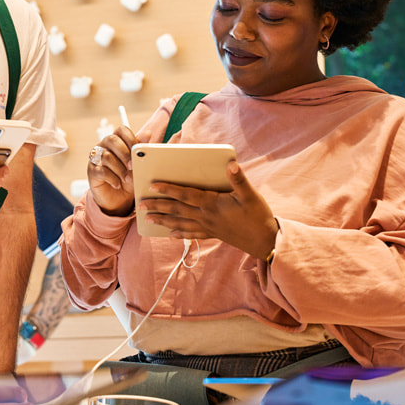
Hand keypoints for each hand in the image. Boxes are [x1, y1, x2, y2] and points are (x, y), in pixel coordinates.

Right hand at [87, 126, 137, 215]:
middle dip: (124, 153)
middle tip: (132, 166)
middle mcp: (104, 146)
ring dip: (120, 169)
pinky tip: (118, 184)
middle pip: (111, 139)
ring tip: (127, 179)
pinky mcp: (92, 171)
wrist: (118, 198)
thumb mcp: (137, 164)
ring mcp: (96, 158)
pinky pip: (101, 171)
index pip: (121, 130)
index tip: (137, 149)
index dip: (130, 137)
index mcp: (117, 141)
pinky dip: (112, 178)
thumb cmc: (128, 178)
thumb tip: (147, 133)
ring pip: (106, 156)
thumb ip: (140, 149)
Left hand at [139, 160, 278, 257]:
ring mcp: (208, 227)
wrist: (264, 241)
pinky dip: (180, 233)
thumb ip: (239, 179)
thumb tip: (231, 164)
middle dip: (158, 206)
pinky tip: (170, 234)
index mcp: (212, 204)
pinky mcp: (213, 234)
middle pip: (177, 210)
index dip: (168, 189)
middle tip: (140, 205)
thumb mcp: (250, 195)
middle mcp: (206, 216)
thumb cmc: (258, 216)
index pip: (185, 195)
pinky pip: (191, 234)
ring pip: (180, 223)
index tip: (153, 185)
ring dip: (163, 220)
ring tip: (148, 219)